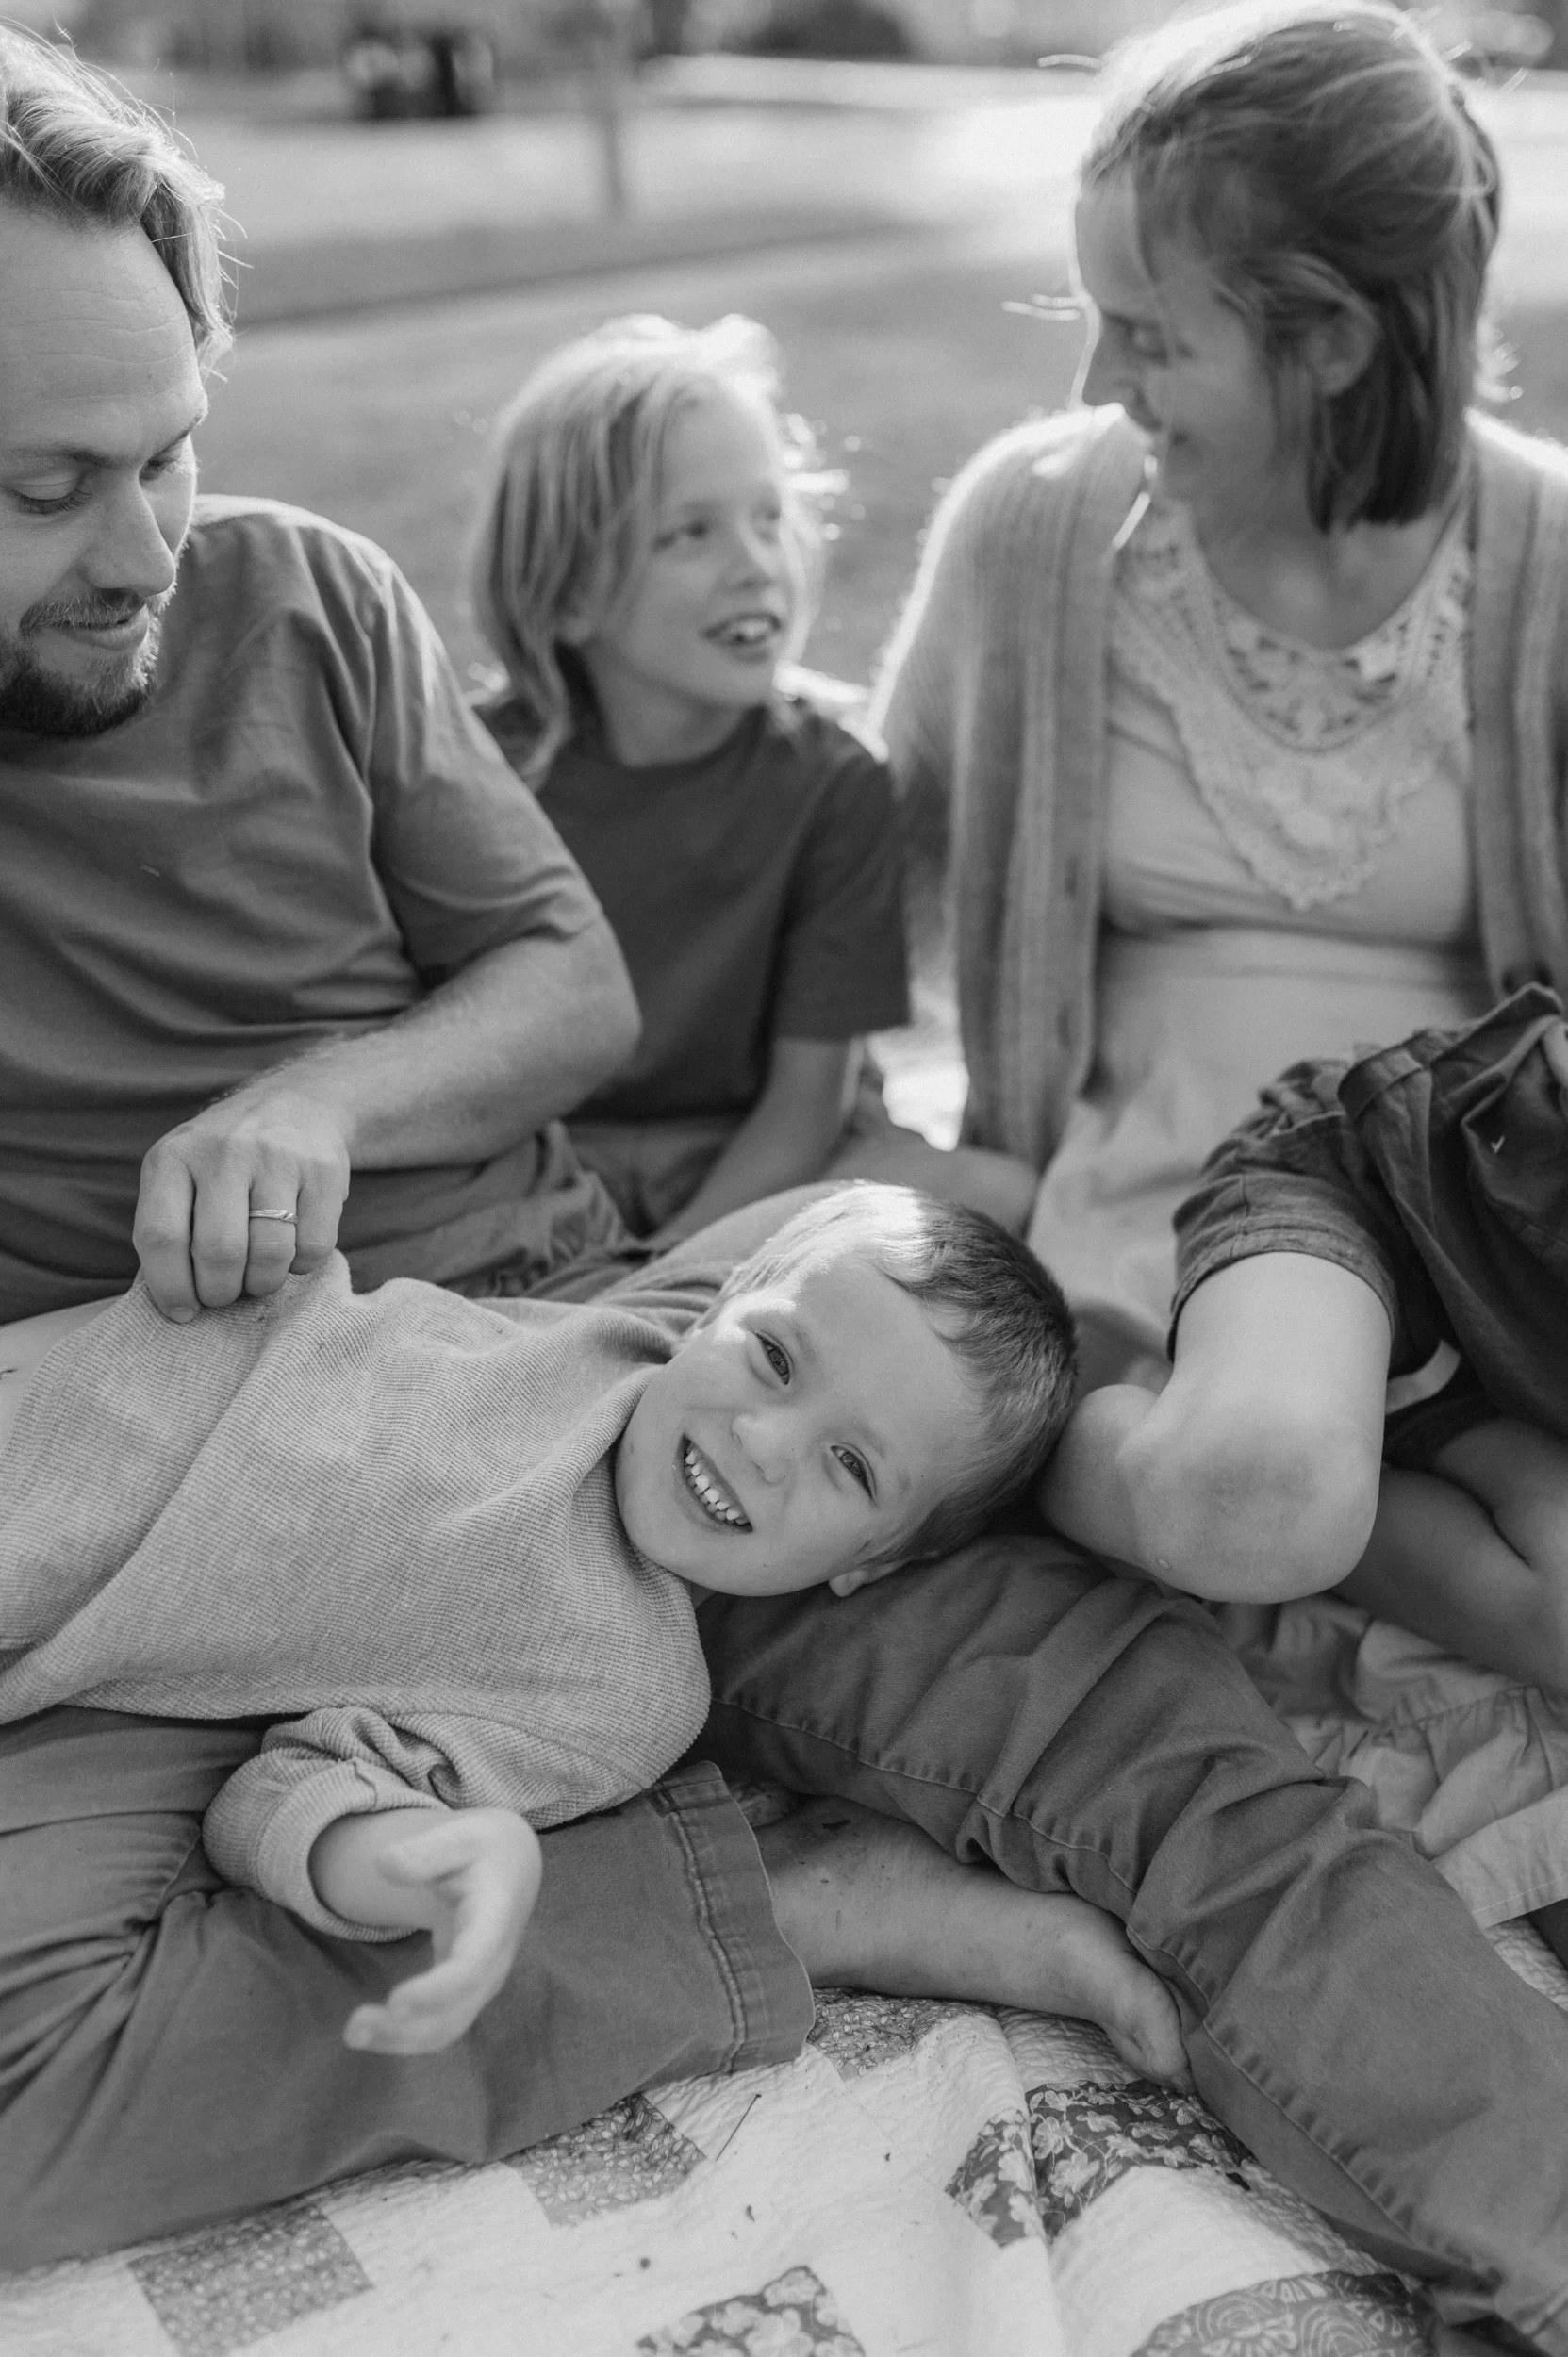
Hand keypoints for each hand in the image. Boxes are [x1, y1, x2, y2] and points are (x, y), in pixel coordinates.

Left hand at [132, 1088, 350, 1319]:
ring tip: (257, 1276)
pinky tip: (291, 1249)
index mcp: (174, 1157)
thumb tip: (175, 1304)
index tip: (182, 1312)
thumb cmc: (225, 1161)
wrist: (296, 1105)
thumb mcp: (182, 1175)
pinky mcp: (324, 1172)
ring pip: (269, 1255)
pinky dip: (301, 1265)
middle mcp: (224, 1152)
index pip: (161, 1236)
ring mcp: (278, 1158)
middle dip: (221, 1291)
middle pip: (219, 1251)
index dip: (170, 1287)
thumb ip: (170, 1228)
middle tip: (225, 1294)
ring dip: (262, 1284)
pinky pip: (313, 1248)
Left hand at [339, 1809, 542, 2055]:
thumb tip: (383, 1863)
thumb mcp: (460, 1836)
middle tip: (353, 2027)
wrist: (511, 1866)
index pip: (471, 1966)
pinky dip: (405, 2036)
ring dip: (401, 2040)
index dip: (437, 1990)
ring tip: (353, 2034)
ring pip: (447, 2028)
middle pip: (457, 2011)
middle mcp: (494, 1962)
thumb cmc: (483, 1849)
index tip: (396, 2002)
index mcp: (495, 1921)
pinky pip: (440, 2026)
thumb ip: (425, 1851)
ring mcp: (481, 1983)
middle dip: (407, 2028)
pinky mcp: (465, 1992)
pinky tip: (370, 2031)